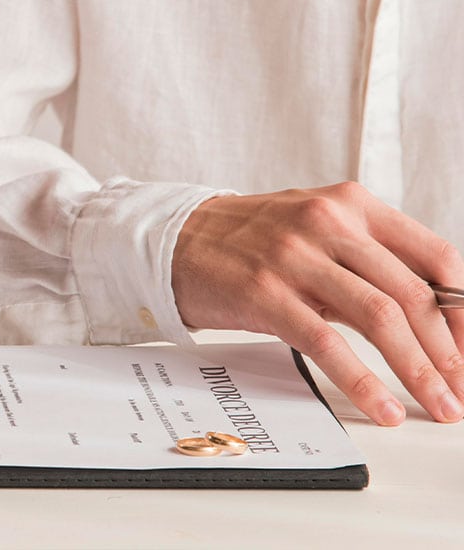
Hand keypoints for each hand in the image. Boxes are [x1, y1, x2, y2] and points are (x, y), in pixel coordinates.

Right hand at [172, 181, 463, 425]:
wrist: (176, 238)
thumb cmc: (248, 239)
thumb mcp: (316, 228)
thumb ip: (367, 258)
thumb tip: (427, 313)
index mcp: (351, 205)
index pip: (436, 256)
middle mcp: (328, 223)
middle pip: (413, 293)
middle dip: (449, 352)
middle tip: (463, 390)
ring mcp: (295, 257)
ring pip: (380, 316)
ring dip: (419, 370)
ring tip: (439, 404)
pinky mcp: (265, 294)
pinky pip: (328, 343)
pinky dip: (364, 381)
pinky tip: (383, 406)